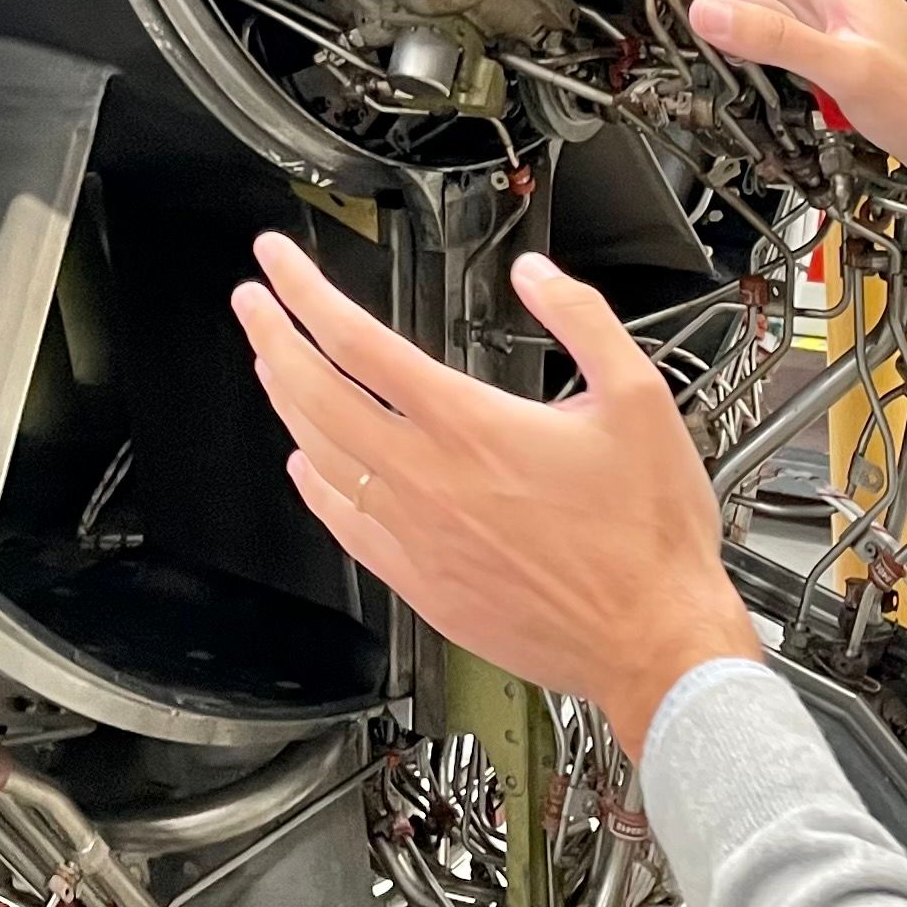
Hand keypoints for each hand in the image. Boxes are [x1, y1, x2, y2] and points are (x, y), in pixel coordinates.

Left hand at [232, 235, 755, 754]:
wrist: (655, 643)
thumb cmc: (649, 537)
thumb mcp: (639, 399)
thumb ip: (583, 320)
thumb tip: (537, 275)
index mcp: (471, 426)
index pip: (357, 342)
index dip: (305, 292)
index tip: (279, 263)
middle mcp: (428, 480)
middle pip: (316, 395)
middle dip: (273, 337)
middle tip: (252, 301)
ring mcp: (416, 536)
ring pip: (322, 456)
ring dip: (287, 402)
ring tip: (271, 364)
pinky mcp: (421, 585)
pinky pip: (346, 525)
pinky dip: (316, 486)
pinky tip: (306, 467)